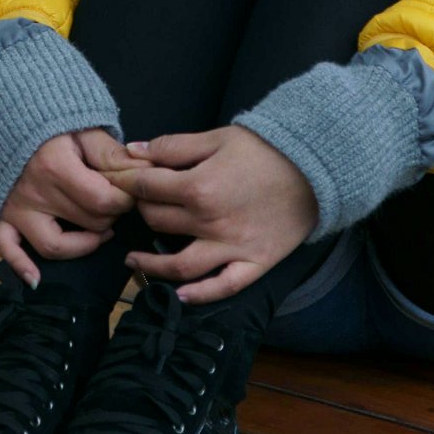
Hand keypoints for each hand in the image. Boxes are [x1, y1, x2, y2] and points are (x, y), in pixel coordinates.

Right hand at [0, 129, 134, 285]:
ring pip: (53, 246)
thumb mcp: (85, 129)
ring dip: (84, 245)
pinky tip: (37, 278)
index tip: (131, 191)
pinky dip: (20, 265)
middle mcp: (34, 192)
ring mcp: (15, 208)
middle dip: (111, 216)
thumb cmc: (52, 122)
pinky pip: (6, 248)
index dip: (126, 200)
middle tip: (117, 204)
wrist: (8, 115)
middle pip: (86, 222)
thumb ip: (113, 154)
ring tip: (101, 233)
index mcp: (56, 166)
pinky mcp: (0, 216)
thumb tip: (144, 173)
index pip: (102, 200)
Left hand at [120, 125, 317, 303]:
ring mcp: (231, 246)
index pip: (146, 188)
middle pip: (158, 222)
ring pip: (179, 264)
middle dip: (141, 211)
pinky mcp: (254, 262)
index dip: (126, 182)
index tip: (118, 181)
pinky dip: (200, 294)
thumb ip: (173, 146)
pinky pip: (223, 285)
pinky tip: (180, 296)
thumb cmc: (266, 148)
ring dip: (151, 266)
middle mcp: (209, 222)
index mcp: (197, 186)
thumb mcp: (218, 137)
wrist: (316, 166)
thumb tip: (132, 151)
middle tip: (137, 207)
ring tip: (133, 262)